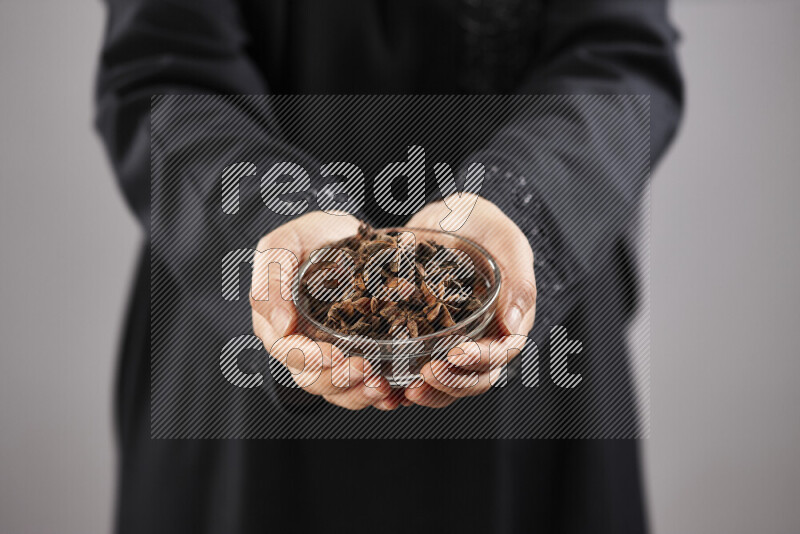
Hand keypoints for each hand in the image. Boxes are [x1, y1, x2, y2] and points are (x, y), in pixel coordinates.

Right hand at [250, 212, 398, 409]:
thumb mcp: (282, 245)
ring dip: (359, 392)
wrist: (345, 233)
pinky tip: (394, 390)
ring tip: (383, 384)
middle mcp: (301, 344)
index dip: (310, 359)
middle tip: (367, 369)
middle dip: (339, 379)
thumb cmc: (308, 237)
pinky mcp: (356, 355)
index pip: (288, 352)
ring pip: (337, 389)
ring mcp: (329, 352)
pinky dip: (376, 390)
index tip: (336, 355)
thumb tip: (283, 327)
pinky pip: (361, 384)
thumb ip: (273, 280)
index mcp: (277, 323)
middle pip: (312, 379)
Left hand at [402, 194, 536, 407]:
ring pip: (448, 381)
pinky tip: (388, 384)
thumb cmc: (484, 224)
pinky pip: (419, 367)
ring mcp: (455, 341)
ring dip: (430, 391)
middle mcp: (483, 338)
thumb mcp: (507, 243)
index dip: (480, 360)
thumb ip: (519, 282)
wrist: (450, 215)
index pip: (499, 355)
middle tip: (425, 375)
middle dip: (451, 382)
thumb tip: (514, 326)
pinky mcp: (427, 337)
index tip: (456, 354)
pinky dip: (406, 380)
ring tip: (405, 389)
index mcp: (508, 321)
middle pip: (475, 378)